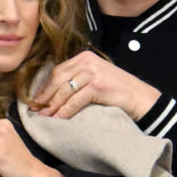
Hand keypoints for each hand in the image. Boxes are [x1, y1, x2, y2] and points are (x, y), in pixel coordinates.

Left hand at [30, 50, 160, 120]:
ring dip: (52, 106)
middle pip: (57, 79)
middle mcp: (87, 61)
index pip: (57, 71)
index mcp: (84, 57)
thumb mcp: (95, 78)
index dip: (44, 87)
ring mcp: (93, 72)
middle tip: (35, 110)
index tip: (36, 100)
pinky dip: (64, 112)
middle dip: (45, 97)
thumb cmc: (117, 92)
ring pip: (64, 91)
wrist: (140, 98)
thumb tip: (53, 93)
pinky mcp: (97, 86)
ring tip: (44, 118)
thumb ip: (78, 79)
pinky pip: (74, 101)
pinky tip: (58, 119)